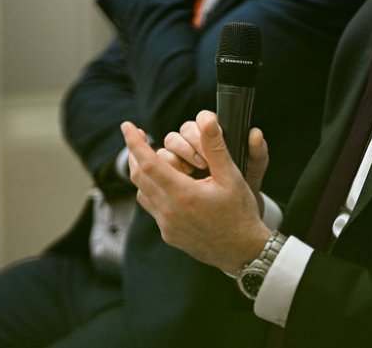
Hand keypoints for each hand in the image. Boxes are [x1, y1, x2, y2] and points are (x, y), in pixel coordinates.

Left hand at [122, 113, 270, 272]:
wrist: (244, 252)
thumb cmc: (240, 212)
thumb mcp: (232, 176)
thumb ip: (215, 146)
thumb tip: (207, 119)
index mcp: (183, 194)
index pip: (148, 162)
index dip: (134, 142)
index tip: (127, 126)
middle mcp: (169, 211)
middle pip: (138, 177)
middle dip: (134, 154)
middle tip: (137, 137)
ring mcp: (167, 226)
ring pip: (142, 193)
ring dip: (142, 174)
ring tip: (151, 159)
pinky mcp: (169, 235)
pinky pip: (152, 209)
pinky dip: (152, 191)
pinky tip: (165, 185)